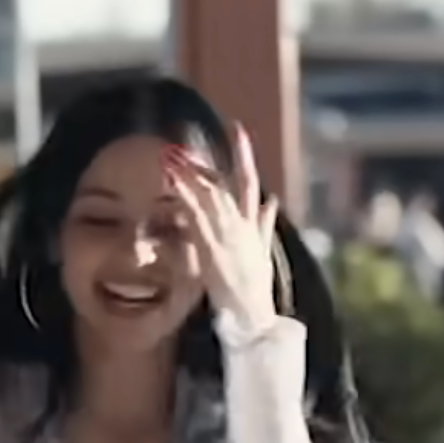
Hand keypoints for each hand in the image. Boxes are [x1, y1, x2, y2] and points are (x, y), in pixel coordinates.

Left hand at [166, 123, 280, 328]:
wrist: (253, 313)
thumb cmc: (256, 287)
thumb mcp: (265, 252)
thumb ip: (265, 224)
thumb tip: (272, 200)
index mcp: (253, 223)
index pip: (249, 181)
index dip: (243, 154)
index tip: (236, 129)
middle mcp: (241, 223)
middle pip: (223, 184)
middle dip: (203, 164)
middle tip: (184, 146)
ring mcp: (226, 233)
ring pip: (207, 195)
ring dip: (189, 175)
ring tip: (171, 157)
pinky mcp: (211, 246)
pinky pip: (195, 216)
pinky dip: (184, 197)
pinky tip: (172, 184)